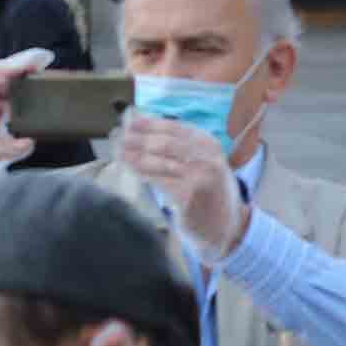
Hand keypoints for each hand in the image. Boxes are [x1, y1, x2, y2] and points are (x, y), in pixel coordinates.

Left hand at [116, 106, 247, 257]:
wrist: (225, 223)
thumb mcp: (203, 161)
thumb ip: (181, 146)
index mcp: (209, 144)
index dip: (151, 124)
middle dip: (140, 140)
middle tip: (120, 137)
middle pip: (165, 144)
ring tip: (120, 152)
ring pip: (159, 163)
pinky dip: (143, 174)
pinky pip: (159, 181)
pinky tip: (133, 169)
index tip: (131, 122)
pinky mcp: (188, 196)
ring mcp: (199, 177)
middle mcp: (207, 158)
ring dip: (136, 157)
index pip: (176, 128)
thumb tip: (144, 129)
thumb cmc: (208, 189)